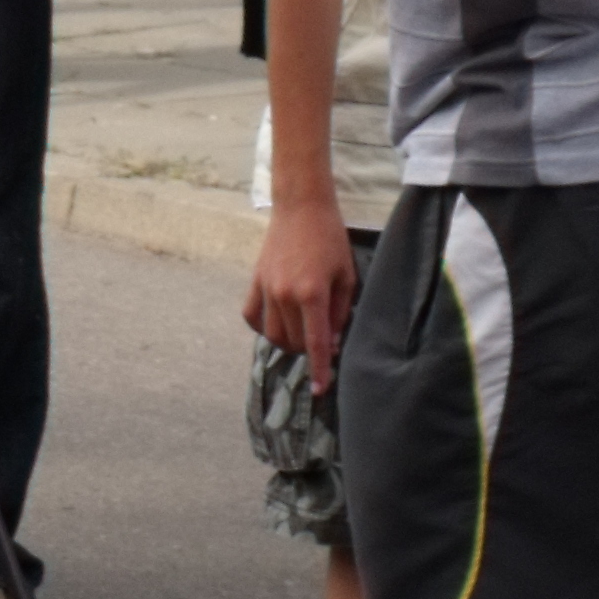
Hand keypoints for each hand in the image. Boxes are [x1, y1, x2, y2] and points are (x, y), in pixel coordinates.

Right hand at [247, 192, 362, 395]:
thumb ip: (340, 312)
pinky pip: (252, 317)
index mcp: (312, 295)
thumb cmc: (331, 240)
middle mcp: (284, 296)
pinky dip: (263, 327)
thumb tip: (332, 341)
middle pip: (291, 343)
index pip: (316, 344)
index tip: (322, 390)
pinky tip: (277, 323)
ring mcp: (265, 289)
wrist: (301, 208)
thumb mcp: (347, 276)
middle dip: (307, 351)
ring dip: (287, 341)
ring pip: (271, 334)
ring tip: (301, 332)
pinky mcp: (254, 282)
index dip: (321, 370)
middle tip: (322, 340)